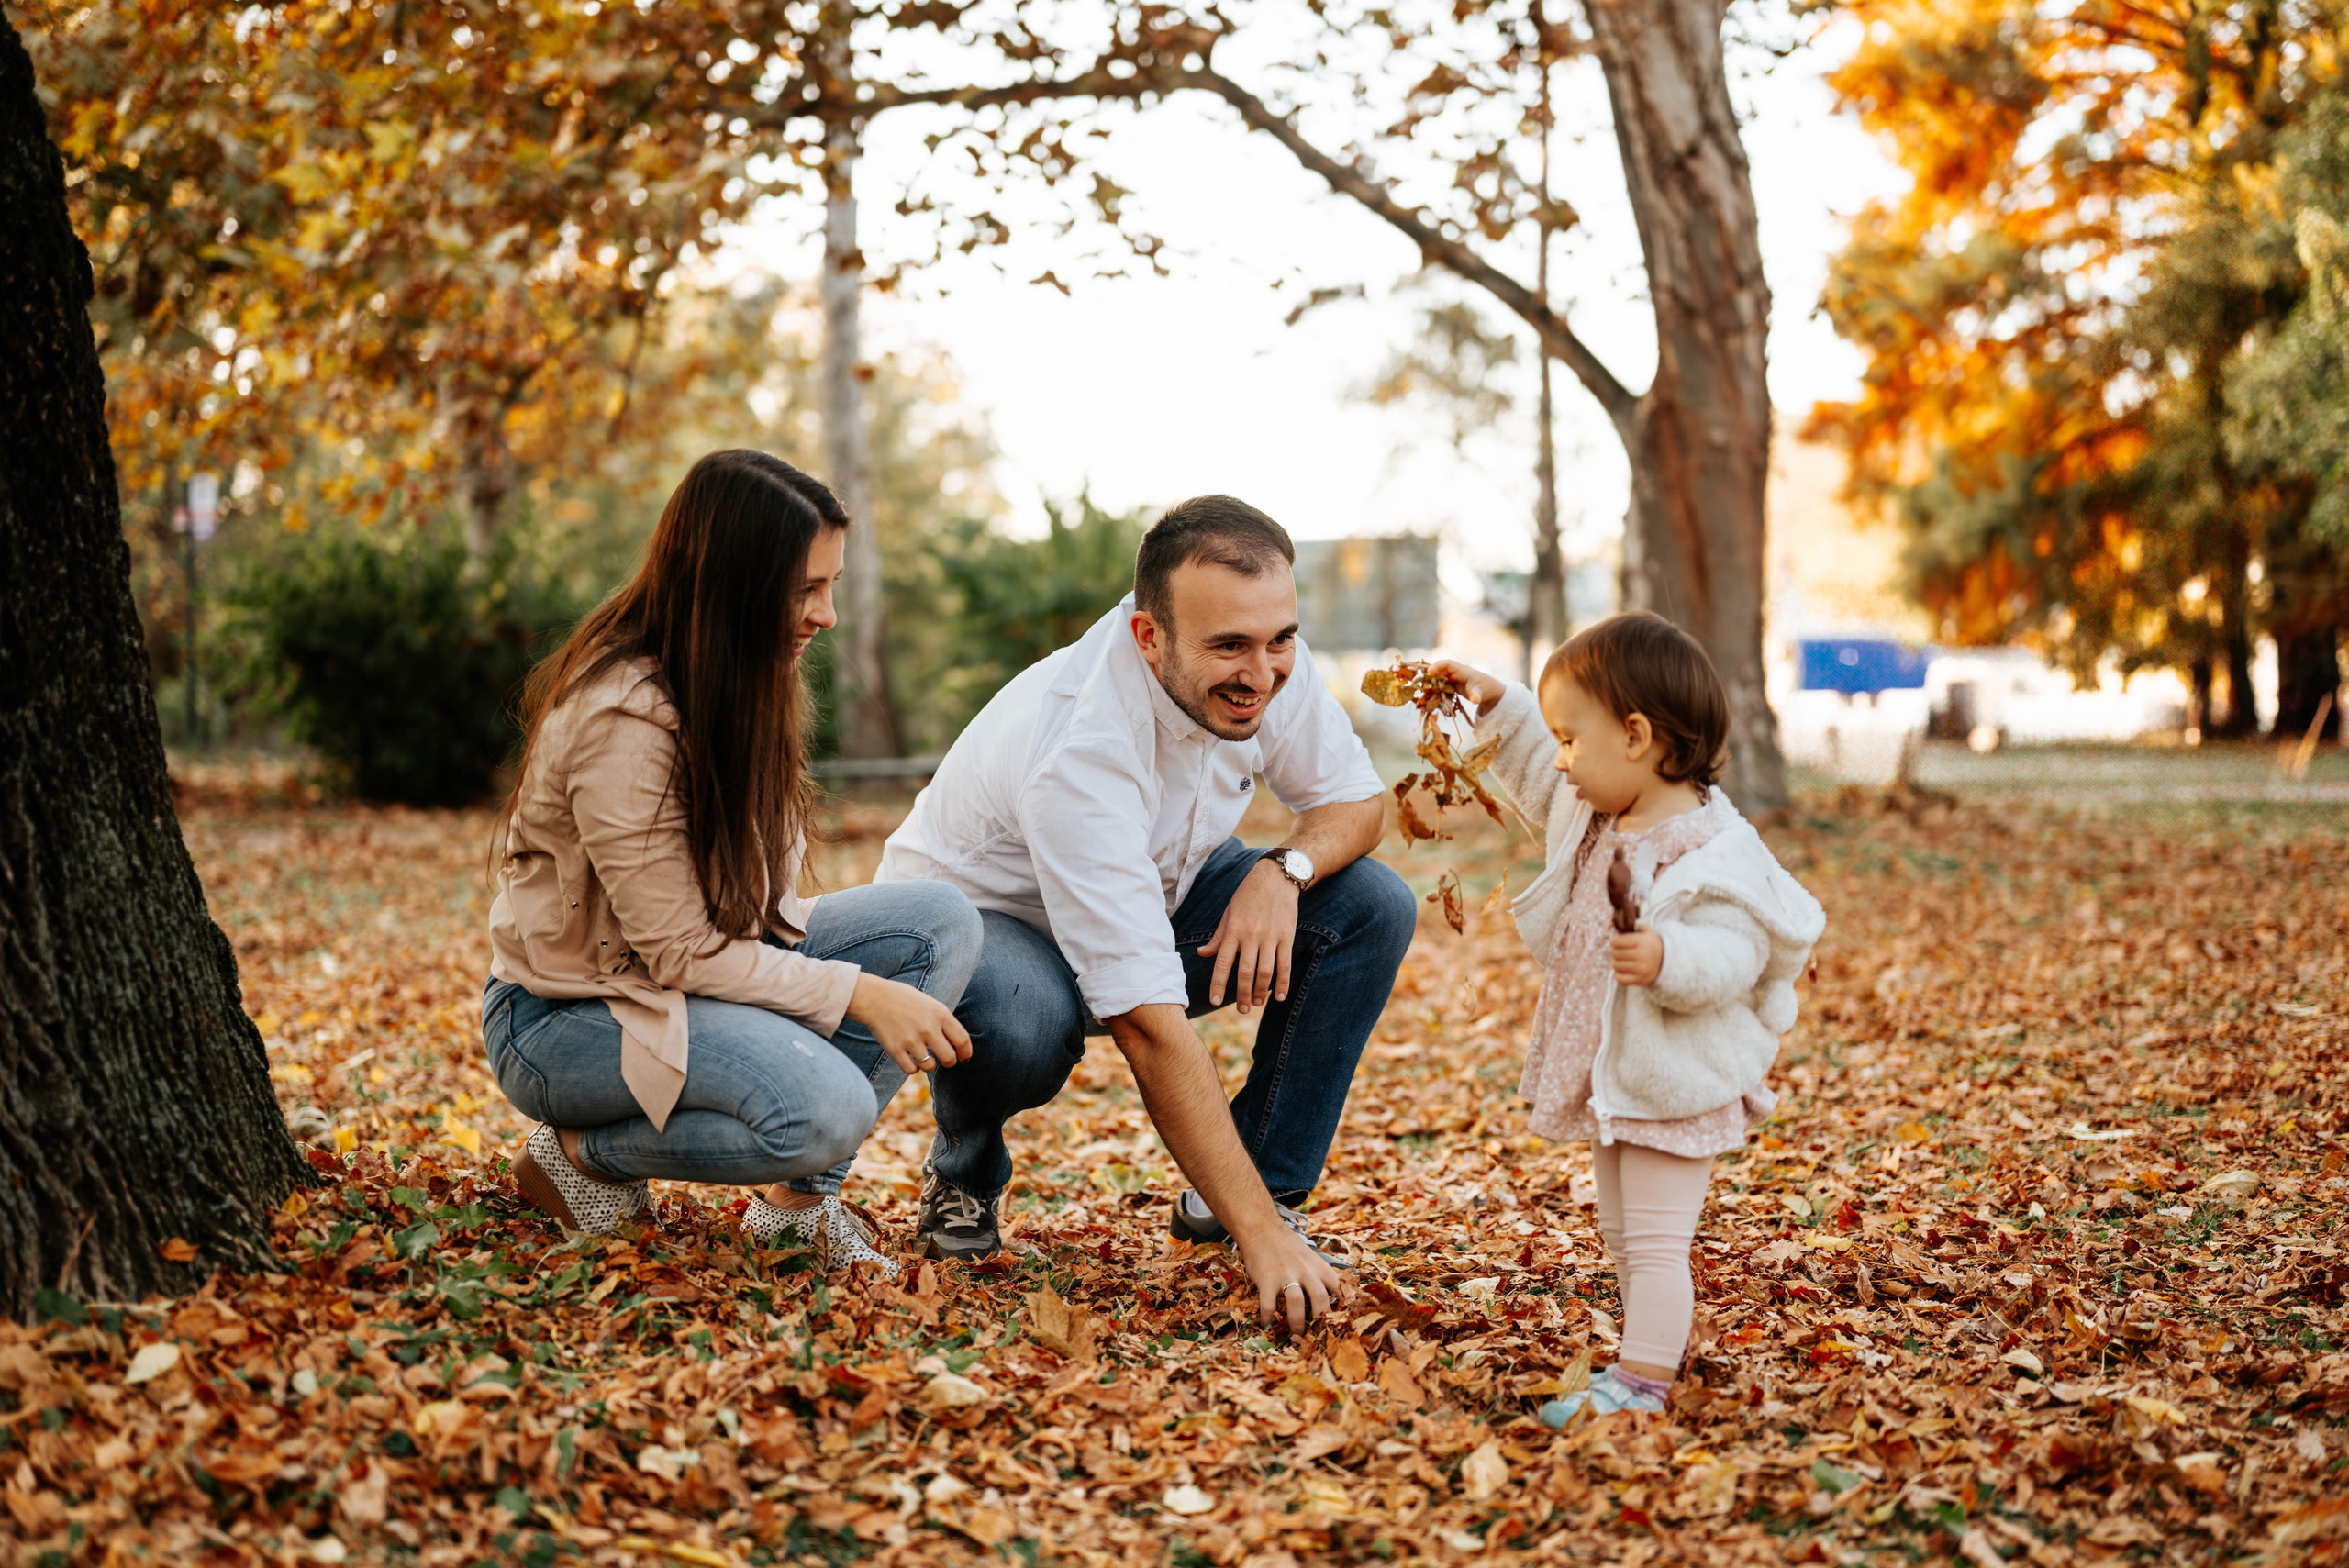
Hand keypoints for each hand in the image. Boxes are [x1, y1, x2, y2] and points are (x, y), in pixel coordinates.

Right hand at [844, 973, 971, 1075]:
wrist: (874, 998)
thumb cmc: (904, 1000)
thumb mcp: (930, 1004)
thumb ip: (944, 1021)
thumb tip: (957, 1044)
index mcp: (940, 1014)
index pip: (963, 1040)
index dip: (966, 1053)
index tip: (963, 1058)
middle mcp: (928, 1027)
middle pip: (949, 1058)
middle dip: (949, 1062)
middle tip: (944, 1060)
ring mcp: (911, 1039)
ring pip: (929, 1066)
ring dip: (929, 1065)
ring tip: (923, 1057)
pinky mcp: (895, 1049)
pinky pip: (911, 1070)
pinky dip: (912, 1068)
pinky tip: (910, 1060)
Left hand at [1197, 860, 1298, 1014]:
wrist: (1276, 878)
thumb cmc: (1248, 896)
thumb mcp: (1229, 914)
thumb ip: (1218, 937)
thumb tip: (1203, 954)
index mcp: (1232, 931)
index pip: (1222, 963)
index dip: (1218, 984)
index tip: (1214, 1001)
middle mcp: (1250, 936)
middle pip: (1245, 972)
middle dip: (1242, 995)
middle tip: (1242, 1010)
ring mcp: (1270, 937)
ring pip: (1265, 972)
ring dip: (1261, 992)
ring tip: (1257, 1004)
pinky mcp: (1286, 936)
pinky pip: (1284, 964)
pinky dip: (1282, 982)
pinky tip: (1279, 997)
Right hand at [1236, 1222, 1347, 1332]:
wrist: (1262, 1229)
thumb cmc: (1288, 1247)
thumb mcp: (1311, 1258)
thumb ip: (1320, 1276)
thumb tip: (1335, 1298)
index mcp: (1319, 1267)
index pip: (1339, 1287)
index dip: (1345, 1306)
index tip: (1345, 1321)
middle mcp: (1306, 1271)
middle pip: (1320, 1299)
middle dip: (1320, 1320)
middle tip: (1317, 1334)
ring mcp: (1285, 1275)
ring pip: (1297, 1304)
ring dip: (1297, 1323)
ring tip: (1295, 1334)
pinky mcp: (1266, 1280)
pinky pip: (1269, 1305)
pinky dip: (1268, 1318)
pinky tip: (1267, 1324)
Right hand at [1426, 657, 1505, 717]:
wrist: (1490, 691)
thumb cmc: (1486, 690)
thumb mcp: (1481, 694)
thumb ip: (1476, 696)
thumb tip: (1475, 700)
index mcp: (1462, 671)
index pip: (1448, 664)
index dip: (1438, 666)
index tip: (1429, 671)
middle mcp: (1456, 673)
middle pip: (1439, 669)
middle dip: (1429, 673)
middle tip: (1419, 680)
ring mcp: (1453, 678)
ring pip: (1438, 677)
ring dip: (1429, 681)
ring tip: (1421, 688)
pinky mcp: (1452, 684)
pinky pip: (1440, 684)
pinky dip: (1433, 688)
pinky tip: (1427, 694)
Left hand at [1610, 927, 1663, 986]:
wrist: (1666, 961)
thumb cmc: (1652, 944)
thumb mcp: (1648, 931)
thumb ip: (1636, 925)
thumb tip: (1623, 922)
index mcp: (1642, 941)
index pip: (1617, 942)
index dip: (1614, 941)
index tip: (1616, 942)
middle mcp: (1642, 955)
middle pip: (1616, 953)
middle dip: (1614, 951)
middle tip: (1618, 951)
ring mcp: (1641, 968)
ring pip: (1616, 965)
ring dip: (1615, 962)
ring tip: (1620, 959)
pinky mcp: (1640, 979)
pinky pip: (1620, 979)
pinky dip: (1618, 974)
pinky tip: (1622, 969)